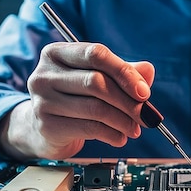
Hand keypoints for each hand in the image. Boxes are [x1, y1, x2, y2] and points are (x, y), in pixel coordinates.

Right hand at [0, 42, 154, 160]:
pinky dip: (111, 134)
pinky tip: (120, 137)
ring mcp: (42, 100)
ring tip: (136, 128)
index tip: (144, 92)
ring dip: (123, 120)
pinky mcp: (47, 125)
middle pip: (96, 82)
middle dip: (128, 101)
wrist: (43, 128)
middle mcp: (45, 73)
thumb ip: (123, 71)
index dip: (124, 72)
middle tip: (146, 114)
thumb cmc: (74, 97)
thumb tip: (147, 71)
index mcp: (57, 53)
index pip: (96, 54)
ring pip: (95, 107)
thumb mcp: (97, 78)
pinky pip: (89, 128)